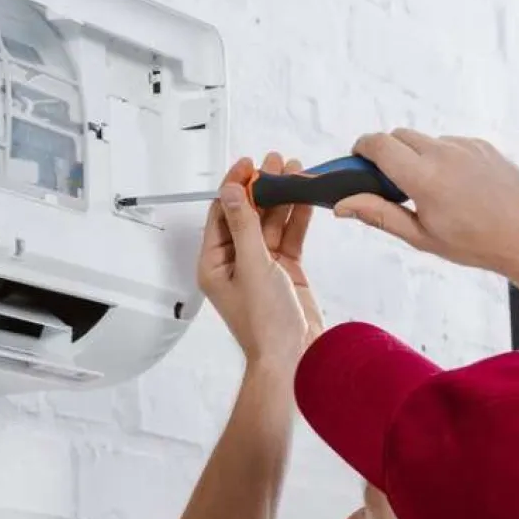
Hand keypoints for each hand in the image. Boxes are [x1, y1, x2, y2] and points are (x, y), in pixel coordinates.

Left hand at [198, 154, 323, 371]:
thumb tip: (230, 191)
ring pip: (270, 222)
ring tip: (294, 170)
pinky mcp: (285, 270)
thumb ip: (244, 225)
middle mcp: (235, 262)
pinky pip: (289, 236)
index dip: (233, 186)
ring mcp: (261, 266)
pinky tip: (305, 195)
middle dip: (261, 187)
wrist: (293, 356)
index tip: (248, 164)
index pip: (221, 214)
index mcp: (214, 263)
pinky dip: (297, 217)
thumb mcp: (252, 266)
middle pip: (246, 214)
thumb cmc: (265, 324)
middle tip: (275, 161)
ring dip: (282, 198)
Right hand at [334, 130, 518, 276]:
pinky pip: (450, 144)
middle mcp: (443, 153)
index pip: (378, 144)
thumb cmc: (475, 242)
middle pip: (398, 135)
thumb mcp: (420, 235)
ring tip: (430, 191)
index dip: (361, 148)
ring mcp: (465, 145)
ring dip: (416, 156)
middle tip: (391, 184)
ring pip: (425, 140)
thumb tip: (342, 205)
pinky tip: (455, 187)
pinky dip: (442, 158)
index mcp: (423, 177)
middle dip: (387, 152)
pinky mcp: (482, 145)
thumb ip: (378, 214)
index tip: (357, 160)